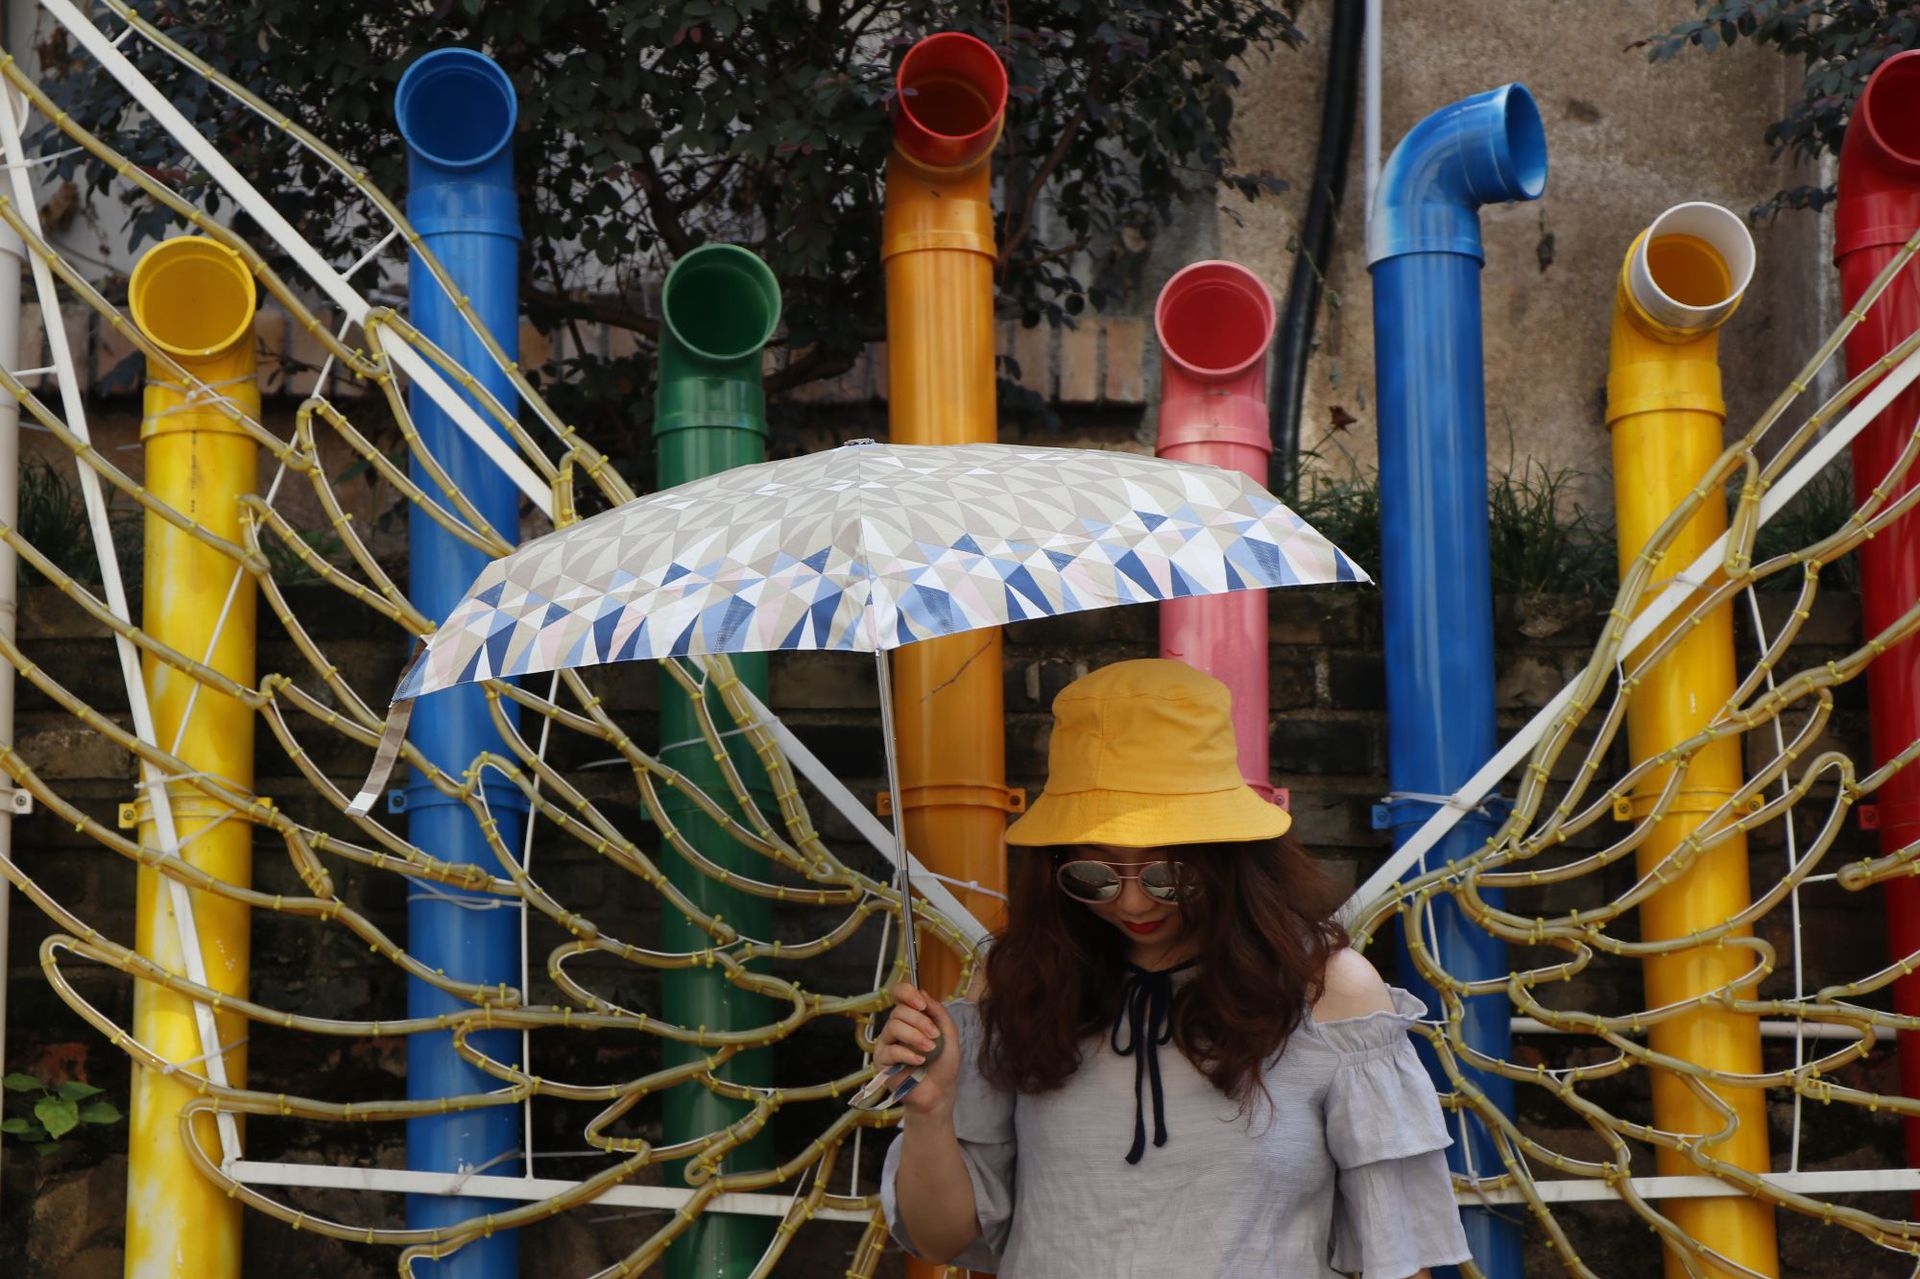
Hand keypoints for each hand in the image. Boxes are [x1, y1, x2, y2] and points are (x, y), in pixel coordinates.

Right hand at [873, 981, 962, 1117]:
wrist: (939, 1092)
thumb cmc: (943, 1063)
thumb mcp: (949, 1034)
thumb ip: (939, 1013)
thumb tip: (922, 992)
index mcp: (910, 1017)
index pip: (899, 994)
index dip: (906, 993)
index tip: (922, 1004)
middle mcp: (895, 1026)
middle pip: (899, 1011)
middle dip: (920, 1021)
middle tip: (935, 1036)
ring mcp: (886, 1043)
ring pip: (893, 1026)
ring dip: (915, 1036)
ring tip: (930, 1049)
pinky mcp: (882, 1061)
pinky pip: (891, 1050)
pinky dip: (908, 1054)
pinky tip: (920, 1061)